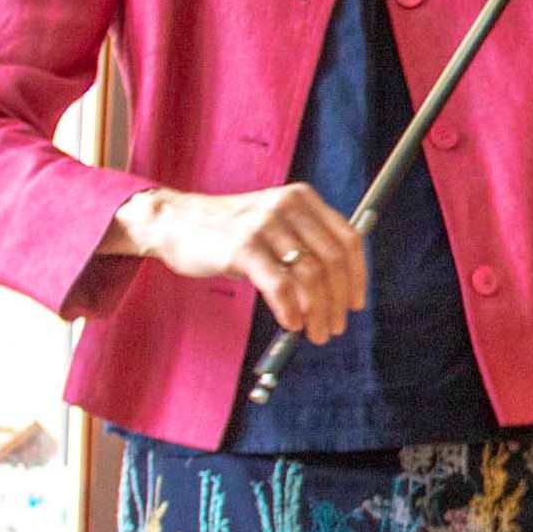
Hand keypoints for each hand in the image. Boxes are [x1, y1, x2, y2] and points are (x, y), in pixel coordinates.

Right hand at [107, 184, 366, 343]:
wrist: (174, 222)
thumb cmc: (228, 231)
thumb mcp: (273, 224)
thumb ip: (304, 245)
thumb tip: (337, 291)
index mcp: (302, 199)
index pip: (348, 238)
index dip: (357, 275)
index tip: (356, 303)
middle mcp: (288, 206)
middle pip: (333, 260)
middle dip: (338, 300)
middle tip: (335, 326)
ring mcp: (265, 225)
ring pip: (309, 275)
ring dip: (318, 311)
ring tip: (315, 332)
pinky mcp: (243, 246)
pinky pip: (279, 285)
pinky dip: (291, 309)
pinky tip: (291, 323)